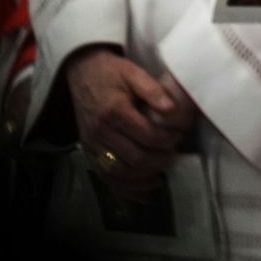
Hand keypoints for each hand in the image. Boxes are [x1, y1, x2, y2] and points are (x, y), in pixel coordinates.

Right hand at [65, 48, 195, 186]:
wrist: (81, 72)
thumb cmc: (111, 72)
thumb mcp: (133, 72)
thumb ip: (153, 90)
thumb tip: (172, 110)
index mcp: (114, 111)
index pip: (147, 136)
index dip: (168, 141)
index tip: (179, 137)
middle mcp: (100, 131)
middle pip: (135, 158)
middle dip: (160, 160)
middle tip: (173, 154)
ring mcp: (92, 144)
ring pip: (121, 173)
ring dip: (144, 176)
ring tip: (162, 170)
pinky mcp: (88, 151)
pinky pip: (106, 177)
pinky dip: (125, 187)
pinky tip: (143, 188)